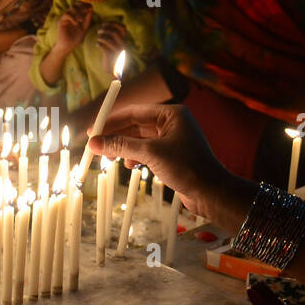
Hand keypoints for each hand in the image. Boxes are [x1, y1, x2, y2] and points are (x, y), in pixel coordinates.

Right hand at [54, 4, 92, 52]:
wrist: (68, 46)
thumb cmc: (76, 38)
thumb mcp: (85, 28)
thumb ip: (88, 19)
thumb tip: (91, 9)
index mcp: (78, 15)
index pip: (81, 5)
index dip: (86, 4)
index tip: (91, 8)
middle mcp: (72, 15)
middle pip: (76, 3)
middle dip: (82, 5)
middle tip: (86, 10)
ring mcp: (66, 17)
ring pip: (72, 7)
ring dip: (78, 12)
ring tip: (81, 20)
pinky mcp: (62, 21)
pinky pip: (67, 14)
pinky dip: (73, 17)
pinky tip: (76, 23)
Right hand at [87, 103, 231, 222]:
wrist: (211, 193)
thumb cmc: (187, 168)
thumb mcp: (150, 154)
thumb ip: (121, 145)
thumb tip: (94, 143)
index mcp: (171, 114)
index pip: (134, 111)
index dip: (111, 120)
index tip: (92, 129)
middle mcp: (172, 122)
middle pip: (135, 125)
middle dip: (116, 135)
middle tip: (95, 145)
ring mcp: (172, 139)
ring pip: (139, 139)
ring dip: (124, 147)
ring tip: (109, 157)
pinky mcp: (171, 154)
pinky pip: (146, 150)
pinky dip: (135, 156)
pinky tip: (128, 164)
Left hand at [95, 20, 128, 69]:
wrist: (116, 70)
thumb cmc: (114, 55)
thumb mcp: (117, 45)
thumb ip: (114, 36)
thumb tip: (104, 26)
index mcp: (125, 41)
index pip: (122, 28)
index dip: (113, 24)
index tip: (104, 24)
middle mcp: (122, 45)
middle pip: (114, 32)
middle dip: (104, 29)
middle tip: (99, 31)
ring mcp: (117, 51)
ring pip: (108, 39)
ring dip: (100, 37)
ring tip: (98, 39)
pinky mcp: (110, 56)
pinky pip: (103, 47)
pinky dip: (98, 44)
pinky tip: (97, 45)